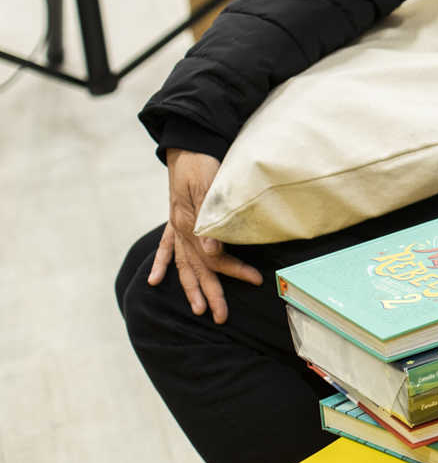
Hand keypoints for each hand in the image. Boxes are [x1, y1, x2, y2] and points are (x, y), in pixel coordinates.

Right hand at [148, 148, 261, 322]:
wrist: (189, 145)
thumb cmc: (204, 163)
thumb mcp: (209, 187)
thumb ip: (210, 220)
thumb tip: (213, 252)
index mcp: (193, 224)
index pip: (215, 257)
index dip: (235, 270)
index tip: (256, 281)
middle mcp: (183, 229)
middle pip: (198, 267)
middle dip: (211, 292)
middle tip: (222, 317)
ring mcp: (177, 224)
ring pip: (183, 263)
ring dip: (190, 286)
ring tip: (197, 308)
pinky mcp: (175, 218)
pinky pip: (166, 245)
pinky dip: (162, 262)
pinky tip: (155, 280)